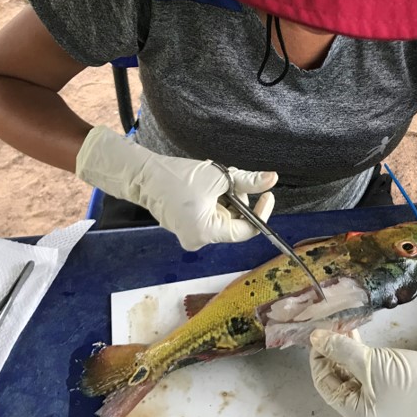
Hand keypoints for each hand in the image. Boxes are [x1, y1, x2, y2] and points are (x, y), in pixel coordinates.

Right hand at [75, 125, 276, 249]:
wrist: (143, 175)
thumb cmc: (178, 177)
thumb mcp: (219, 178)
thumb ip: (248, 182)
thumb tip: (272, 179)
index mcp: (207, 233)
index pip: (246, 230)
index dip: (260, 212)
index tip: (267, 194)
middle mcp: (198, 240)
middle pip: (234, 223)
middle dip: (239, 201)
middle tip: (233, 180)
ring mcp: (190, 235)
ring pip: (223, 217)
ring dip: (227, 199)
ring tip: (216, 180)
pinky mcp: (185, 227)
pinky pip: (210, 215)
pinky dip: (215, 201)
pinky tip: (207, 187)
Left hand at [308, 311, 416, 416]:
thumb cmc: (413, 380)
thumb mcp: (372, 363)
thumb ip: (341, 350)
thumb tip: (316, 337)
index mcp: (357, 414)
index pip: (325, 384)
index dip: (320, 357)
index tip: (318, 334)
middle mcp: (364, 409)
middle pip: (337, 376)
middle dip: (332, 350)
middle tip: (330, 325)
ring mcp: (377, 396)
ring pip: (350, 369)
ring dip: (344, 348)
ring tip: (341, 325)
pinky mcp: (388, 383)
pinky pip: (364, 366)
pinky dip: (358, 350)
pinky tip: (354, 333)